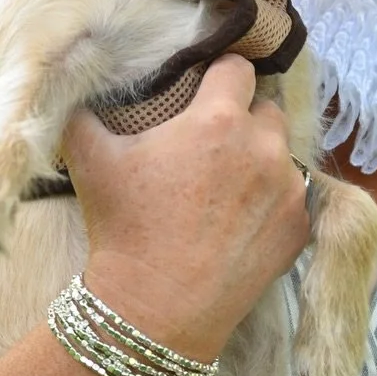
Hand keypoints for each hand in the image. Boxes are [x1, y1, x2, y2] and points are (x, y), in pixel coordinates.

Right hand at [63, 54, 310, 361]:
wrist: (154, 309)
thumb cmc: (123, 228)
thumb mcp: (89, 159)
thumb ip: (84, 111)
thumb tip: (76, 86)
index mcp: (219, 119)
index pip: (237, 67)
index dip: (218, 74)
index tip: (203, 89)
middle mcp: (264, 147)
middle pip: (265, 109)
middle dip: (242, 119)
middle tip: (210, 145)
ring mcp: (289, 189)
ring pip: (283, 154)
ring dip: (260, 160)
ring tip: (226, 187)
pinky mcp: (300, 228)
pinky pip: (293, 197)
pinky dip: (273, 201)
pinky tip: (241, 221)